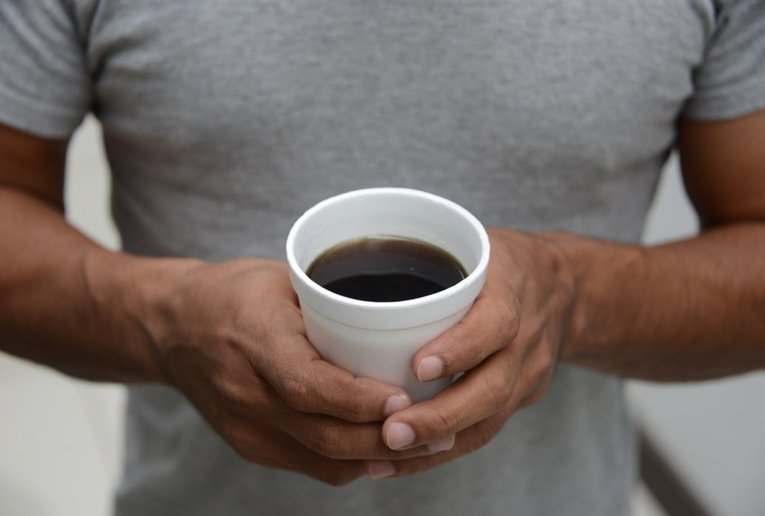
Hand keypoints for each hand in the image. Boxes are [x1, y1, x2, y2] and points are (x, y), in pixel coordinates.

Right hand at [148, 258, 438, 484]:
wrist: (170, 329)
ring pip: (321, 459)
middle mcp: (246, 392)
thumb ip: (329, 304)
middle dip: (385, 439)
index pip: (307, 383)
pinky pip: (309, 464)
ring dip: (376, 458)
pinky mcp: (250, 444)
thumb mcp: (280, 279)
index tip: (404, 398)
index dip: (358, 399)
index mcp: (254, 340)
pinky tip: (384, 451)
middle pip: (322, 433)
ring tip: (425, 446)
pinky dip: (351, 461)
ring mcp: (245, 426)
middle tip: (438, 429)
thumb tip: (399, 316)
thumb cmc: (232, 294)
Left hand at [370, 228, 575, 476]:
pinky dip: (442, 450)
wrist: (566, 289)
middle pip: (491, 390)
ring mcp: (527, 376)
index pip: (494, 325)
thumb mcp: (475, 244)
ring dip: (436, 445)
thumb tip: (344, 263)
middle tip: (391, 431)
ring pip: (488, 421)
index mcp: (512, 294)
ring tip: (386, 456)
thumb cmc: (502, 263)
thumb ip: (427, 254)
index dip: (460, 349)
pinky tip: (400, 461)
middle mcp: (525, 341)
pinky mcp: (520, 399)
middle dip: (440, 417)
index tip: (419, 366)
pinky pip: (484, 432)